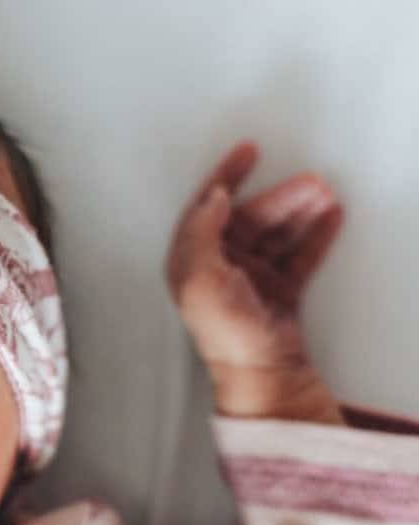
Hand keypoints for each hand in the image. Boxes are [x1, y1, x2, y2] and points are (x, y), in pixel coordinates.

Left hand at [166, 140, 345, 420]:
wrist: (261, 372)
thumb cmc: (225, 330)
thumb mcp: (202, 279)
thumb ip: (202, 234)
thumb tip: (214, 198)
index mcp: (191, 262)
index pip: (205, 209)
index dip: (224, 177)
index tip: (247, 151)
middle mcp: (217, 268)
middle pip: (249, 219)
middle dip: (279, 198)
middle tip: (311, 182)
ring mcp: (249, 281)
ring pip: (276, 234)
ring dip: (300, 213)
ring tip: (325, 196)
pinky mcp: (277, 293)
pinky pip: (297, 256)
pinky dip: (314, 237)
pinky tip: (332, 217)